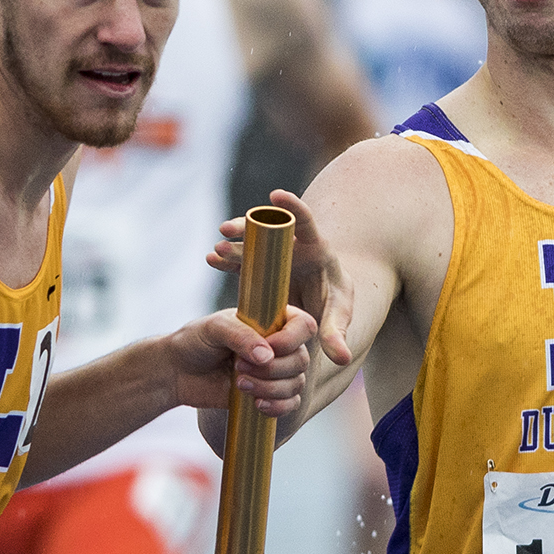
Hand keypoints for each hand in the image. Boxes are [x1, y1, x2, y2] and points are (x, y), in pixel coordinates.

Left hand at [168, 305, 317, 420]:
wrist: (178, 371)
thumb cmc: (196, 341)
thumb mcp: (215, 328)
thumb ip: (241, 336)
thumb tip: (267, 356)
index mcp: (273, 321)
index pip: (304, 326)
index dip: (291, 340)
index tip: (267, 347)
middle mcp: (279, 346)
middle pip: (301, 360)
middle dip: (272, 369)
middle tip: (238, 366)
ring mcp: (276, 371)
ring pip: (296, 384)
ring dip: (270, 388)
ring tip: (239, 384)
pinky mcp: (269, 395)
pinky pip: (290, 404)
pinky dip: (277, 406)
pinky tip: (256, 404)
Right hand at [209, 190, 354, 367]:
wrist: (321, 304)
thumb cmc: (333, 303)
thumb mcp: (338, 316)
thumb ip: (338, 334)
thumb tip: (342, 358)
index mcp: (316, 248)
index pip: (305, 222)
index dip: (292, 206)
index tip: (276, 194)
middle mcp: (292, 247)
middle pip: (269, 231)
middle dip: (248, 229)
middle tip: (227, 231)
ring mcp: (273, 256)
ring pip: (250, 244)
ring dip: (233, 245)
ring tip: (215, 252)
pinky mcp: (259, 268)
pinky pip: (241, 260)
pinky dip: (227, 260)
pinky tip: (210, 260)